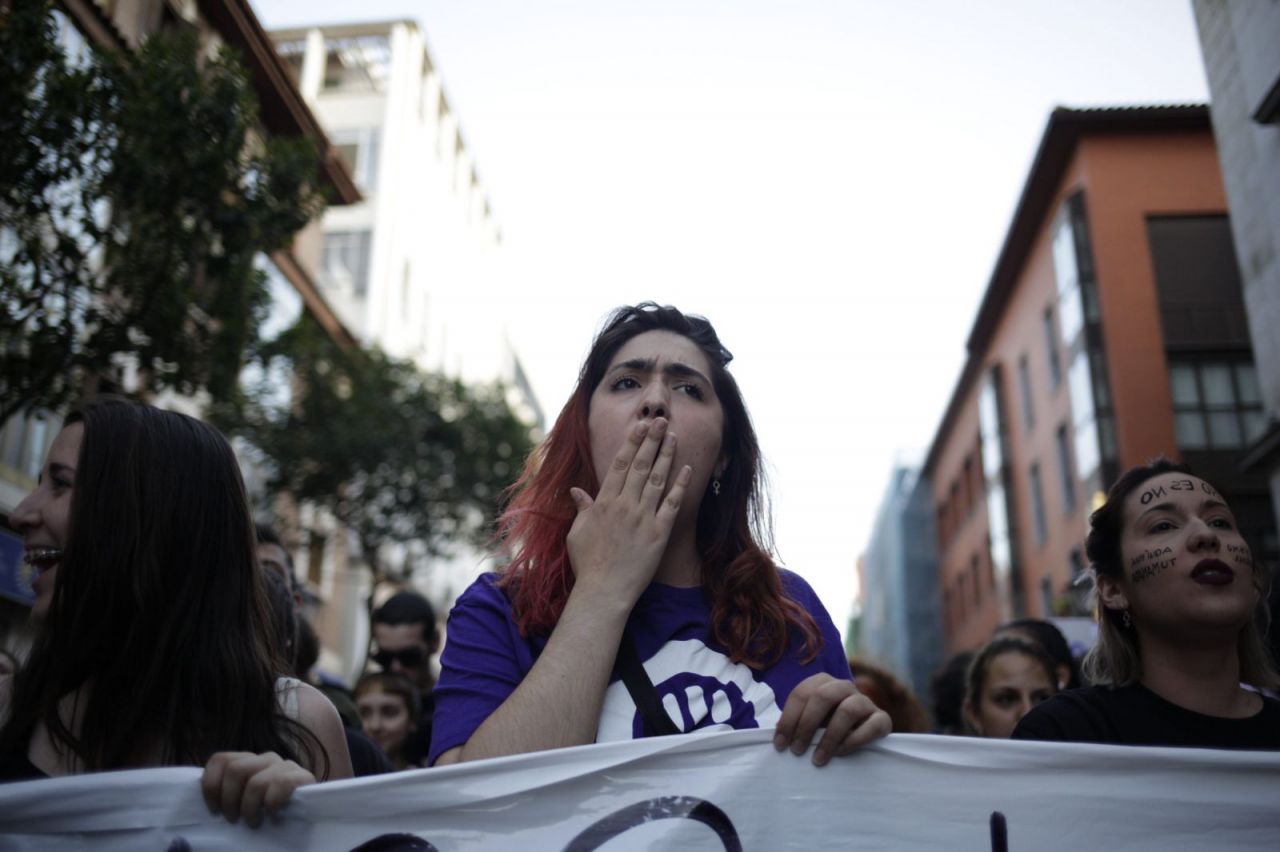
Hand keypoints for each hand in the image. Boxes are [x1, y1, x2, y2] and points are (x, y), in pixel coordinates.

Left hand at [201, 751, 315, 827]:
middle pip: (236, 769)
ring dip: (250, 808)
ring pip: (256, 781)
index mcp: (247, 761)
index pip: (220, 759)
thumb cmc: (265, 814)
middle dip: (230, 800)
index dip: (211, 785)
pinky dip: (272, 803)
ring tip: (253, 822)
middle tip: (233, 820)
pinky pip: (281, 784)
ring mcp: (285, 765)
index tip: (213, 810)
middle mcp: (265, 758)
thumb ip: (225, 795)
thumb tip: (198, 813)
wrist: (307, 817)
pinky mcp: (303, 776)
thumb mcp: (241, 802)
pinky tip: (273, 815)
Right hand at [567, 418, 691, 606]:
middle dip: (651, 441)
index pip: (620, 465)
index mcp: (604, 503)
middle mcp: (625, 505)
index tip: (639, 426)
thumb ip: (582, 509)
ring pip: (657, 479)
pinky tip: (687, 469)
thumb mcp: (577, 533)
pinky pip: (672, 504)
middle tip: (661, 421)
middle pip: (640, 466)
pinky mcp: (659, 533)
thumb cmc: (588, 564)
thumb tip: (577, 491)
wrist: (604, 591)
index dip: (631, 443)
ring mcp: (643, 518)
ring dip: (666, 456)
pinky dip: (680, 486)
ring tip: (673, 437)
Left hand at [773, 674, 890, 765]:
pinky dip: (855, 740)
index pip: (801, 693)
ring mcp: (865, 701)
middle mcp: (844, 686)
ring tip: (818, 759)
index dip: (788, 719)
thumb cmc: (828, 727)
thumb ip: (796, 723)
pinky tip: (841, 753)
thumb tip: (778, 734)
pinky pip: (872, 725)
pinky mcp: (883, 718)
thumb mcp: (810, 722)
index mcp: (823, 682)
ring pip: (848, 709)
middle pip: (823, 697)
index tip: (780, 745)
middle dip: (806, 725)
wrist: (863, 733)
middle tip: (797, 751)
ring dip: (830, 737)